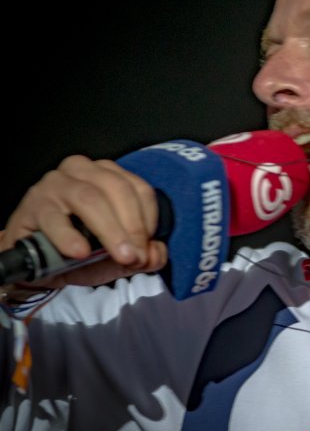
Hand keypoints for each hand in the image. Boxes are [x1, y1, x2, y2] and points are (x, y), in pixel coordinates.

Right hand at [2, 155, 167, 289]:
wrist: (35, 259)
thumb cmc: (81, 246)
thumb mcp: (117, 254)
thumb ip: (142, 254)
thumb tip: (157, 255)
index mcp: (108, 174)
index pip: (139, 188)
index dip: (149, 219)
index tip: (148, 247)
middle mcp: (83, 170)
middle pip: (118, 190)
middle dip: (133, 226)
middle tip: (136, 257)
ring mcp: (56, 184)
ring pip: (90, 199)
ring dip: (110, 231)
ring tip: (121, 256)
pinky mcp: (32, 205)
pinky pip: (54, 219)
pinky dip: (69, 236)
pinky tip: (80, 252)